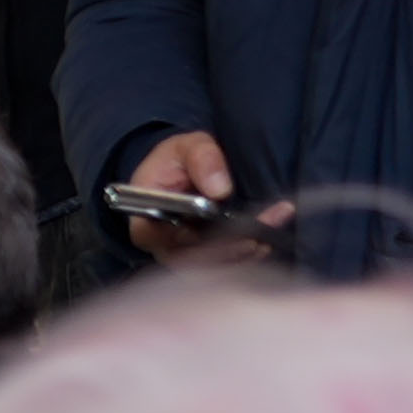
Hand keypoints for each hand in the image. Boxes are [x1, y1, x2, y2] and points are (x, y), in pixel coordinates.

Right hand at [114, 135, 265, 261]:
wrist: (181, 170)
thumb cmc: (176, 160)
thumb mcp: (186, 146)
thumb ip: (202, 159)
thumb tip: (220, 190)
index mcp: (145, 220)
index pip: (155, 237)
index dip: (181, 238)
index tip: (209, 230)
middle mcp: (162, 245)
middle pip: (188, 257)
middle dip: (223, 249)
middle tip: (255, 237)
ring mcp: (182, 255)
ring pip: (209, 265)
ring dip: (241, 254)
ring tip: (267, 236)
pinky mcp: (202, 257)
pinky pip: (222, 263)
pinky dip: (246, 255)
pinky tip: (267, 241)